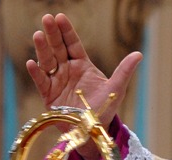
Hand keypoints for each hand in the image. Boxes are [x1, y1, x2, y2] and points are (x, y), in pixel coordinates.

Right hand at [26, 13, 141, 159]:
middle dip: (52, 34)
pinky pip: (41, 81)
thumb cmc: (105, 108)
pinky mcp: (49, 94)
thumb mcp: (116, 89)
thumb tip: (139, 54)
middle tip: (47, 18)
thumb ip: (124, 71)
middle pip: (58, 48)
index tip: (60, 17)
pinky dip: (36, 73)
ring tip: (38, 35)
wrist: (94, 130)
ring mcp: (57, 81)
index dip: (66, 31)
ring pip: (47, 61)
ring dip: (42, 49)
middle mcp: (67, 70)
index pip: (72, 44)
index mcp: (82, 65)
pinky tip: (32, 63)